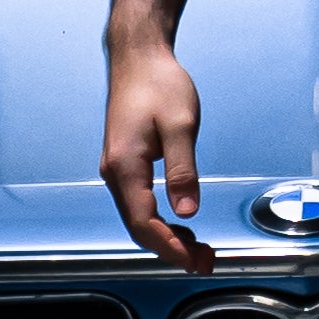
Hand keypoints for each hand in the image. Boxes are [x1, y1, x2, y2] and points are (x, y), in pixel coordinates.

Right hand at [101, 23, 211, 261]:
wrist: (137, 56)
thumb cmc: (158, 84)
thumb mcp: (180, 125)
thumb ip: (183, 170)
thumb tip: (187, 211)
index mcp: (125, 166)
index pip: (144, 222)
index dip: (169, 247)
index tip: (193, 261)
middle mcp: (114, 173)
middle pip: (138, 227)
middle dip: (170, 249)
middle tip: (204, 262)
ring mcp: (117, 169)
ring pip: (138, 217)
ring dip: (166, 237)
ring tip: (198, 250)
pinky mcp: (124, 164)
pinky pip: (138, 204)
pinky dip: (159, 221)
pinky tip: (181, 225)